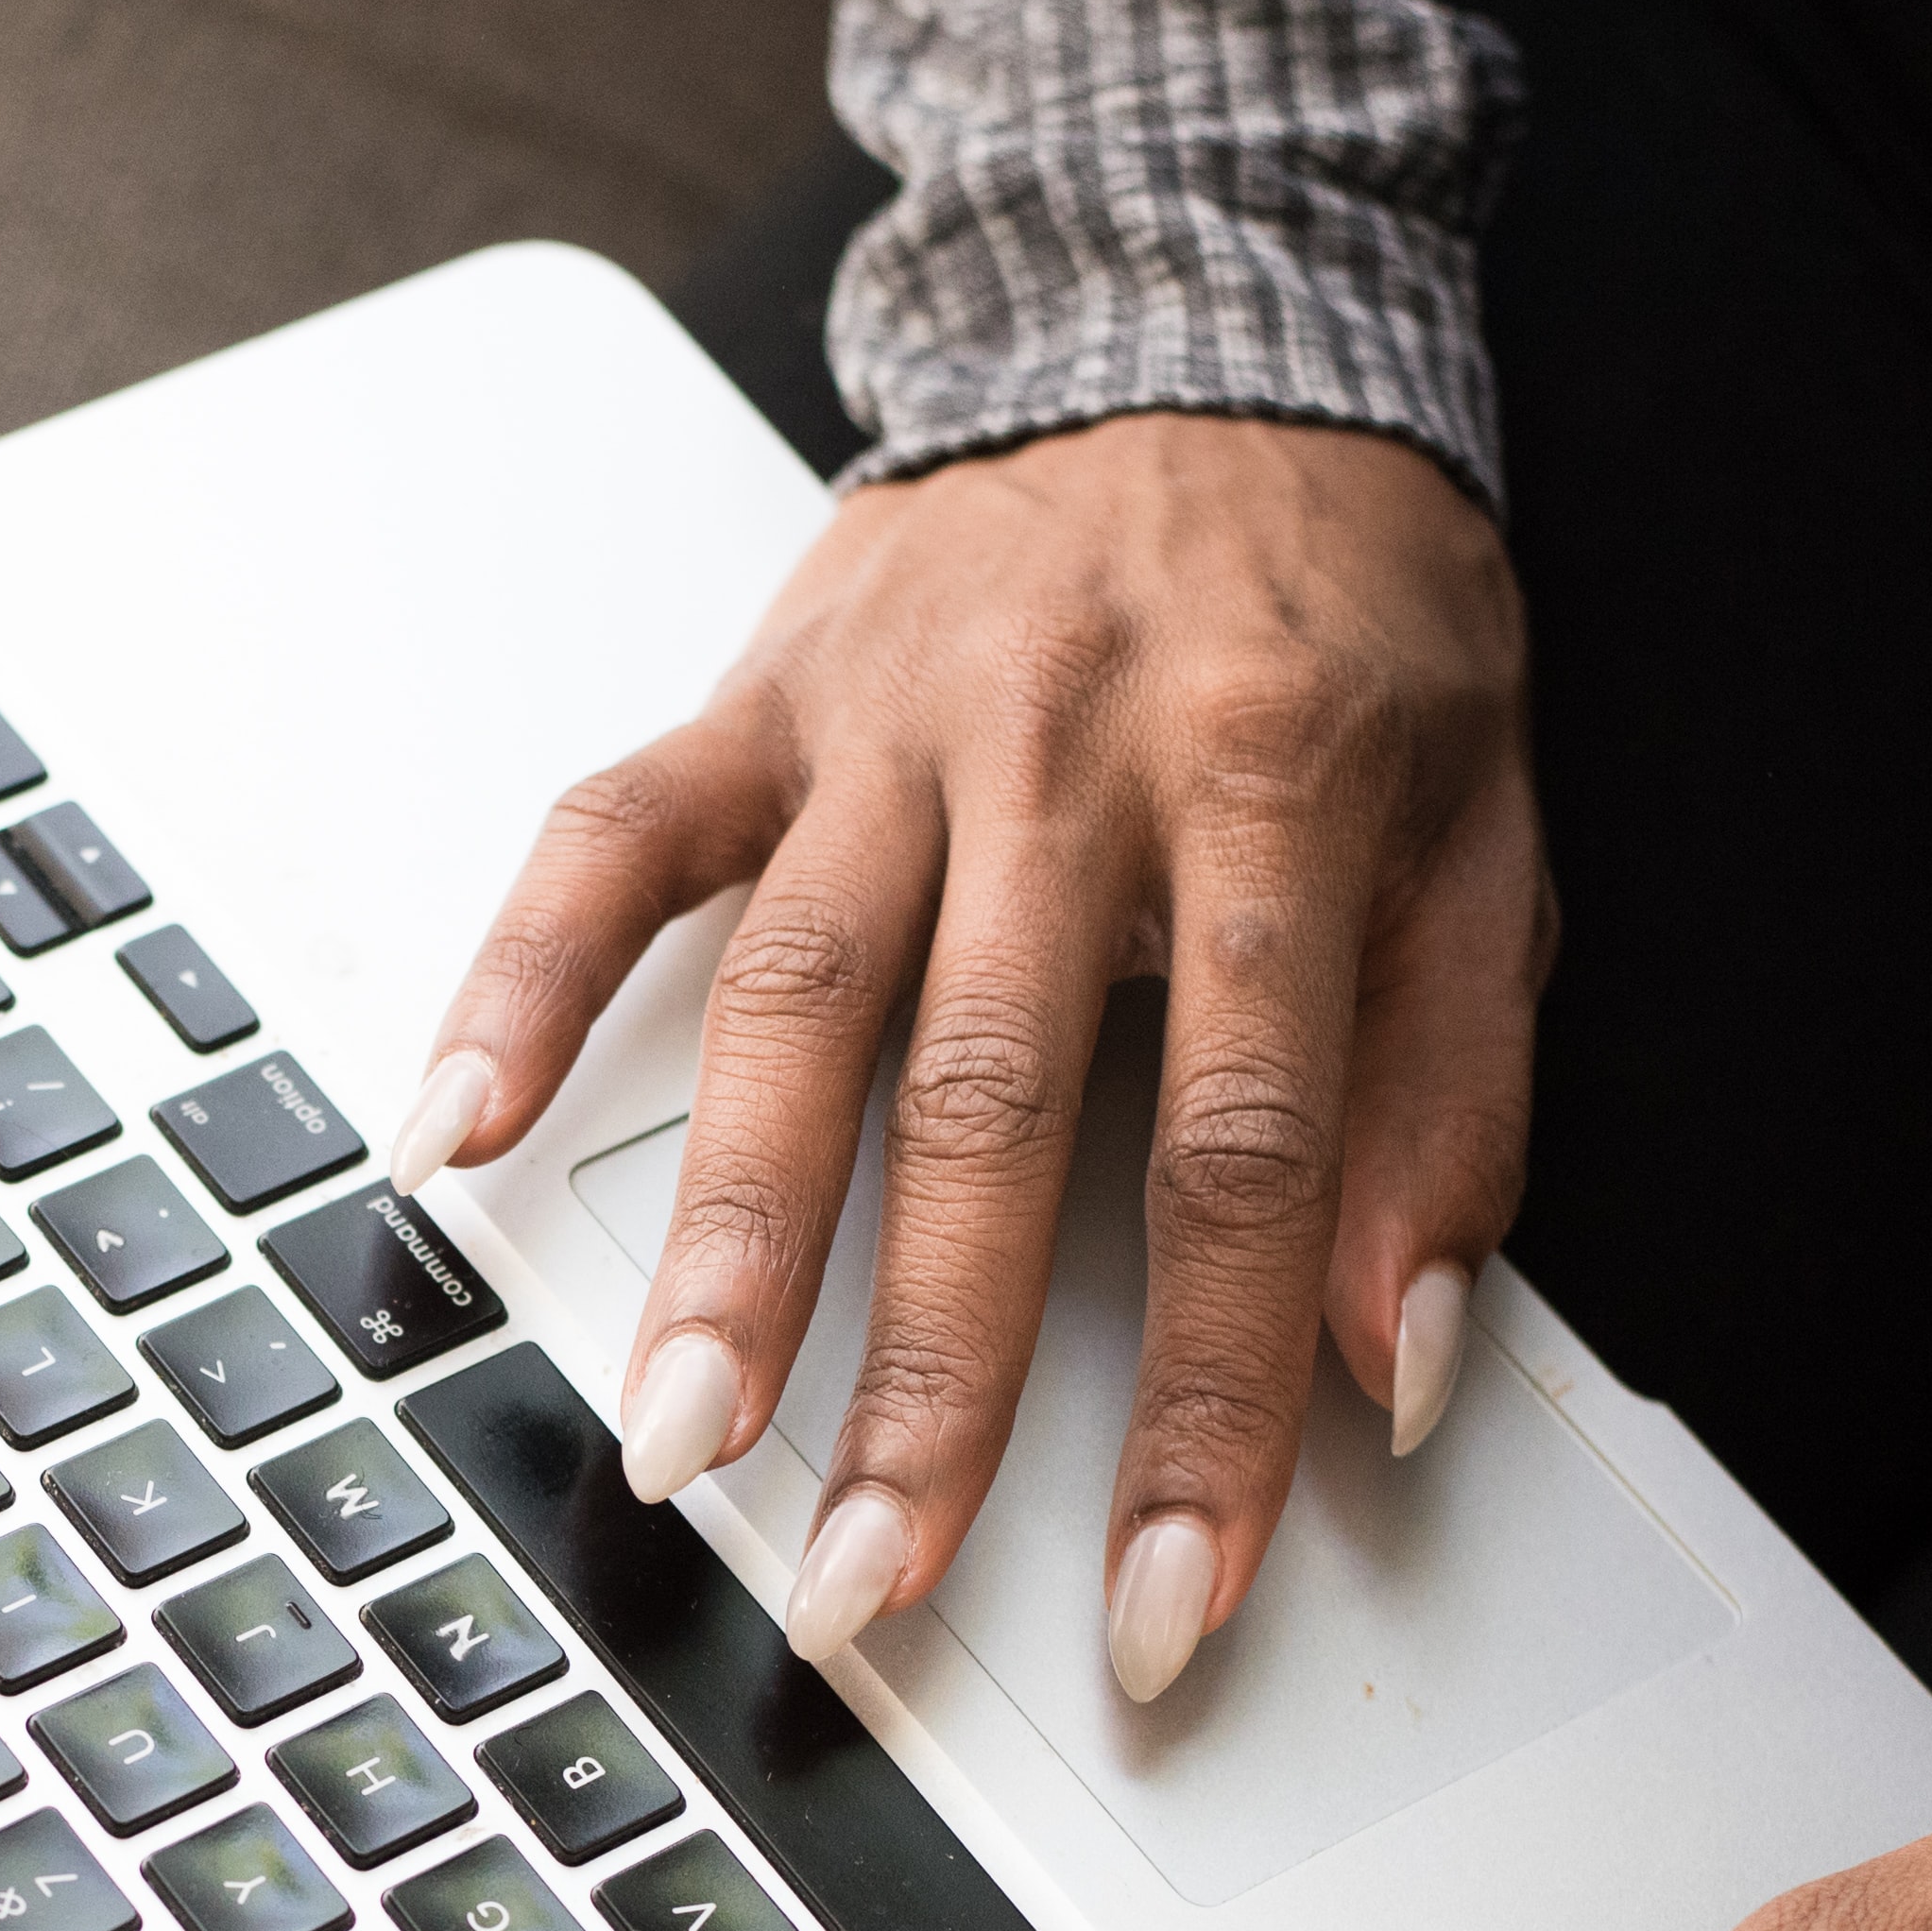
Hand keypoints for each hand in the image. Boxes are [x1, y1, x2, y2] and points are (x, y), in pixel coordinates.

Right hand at [397, 414, 1543, 1696]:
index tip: (1163, 1607)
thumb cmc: (1352, 606)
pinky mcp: (760, 697)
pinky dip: (517, 983)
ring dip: (725, 1237)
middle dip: (925, 1374)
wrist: (1214, 323)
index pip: (1243, 1153)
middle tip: (862, 1580)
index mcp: (1274, 790)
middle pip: (988, 1106)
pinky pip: (612, 839)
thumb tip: (1399, 1362)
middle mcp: (1066, 754)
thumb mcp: (1488, 828)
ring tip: (674, 1435)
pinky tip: (443, 1133)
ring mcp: (889, 723)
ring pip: (794, 1003)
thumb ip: (1454, 1096)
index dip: (1214, 1403)